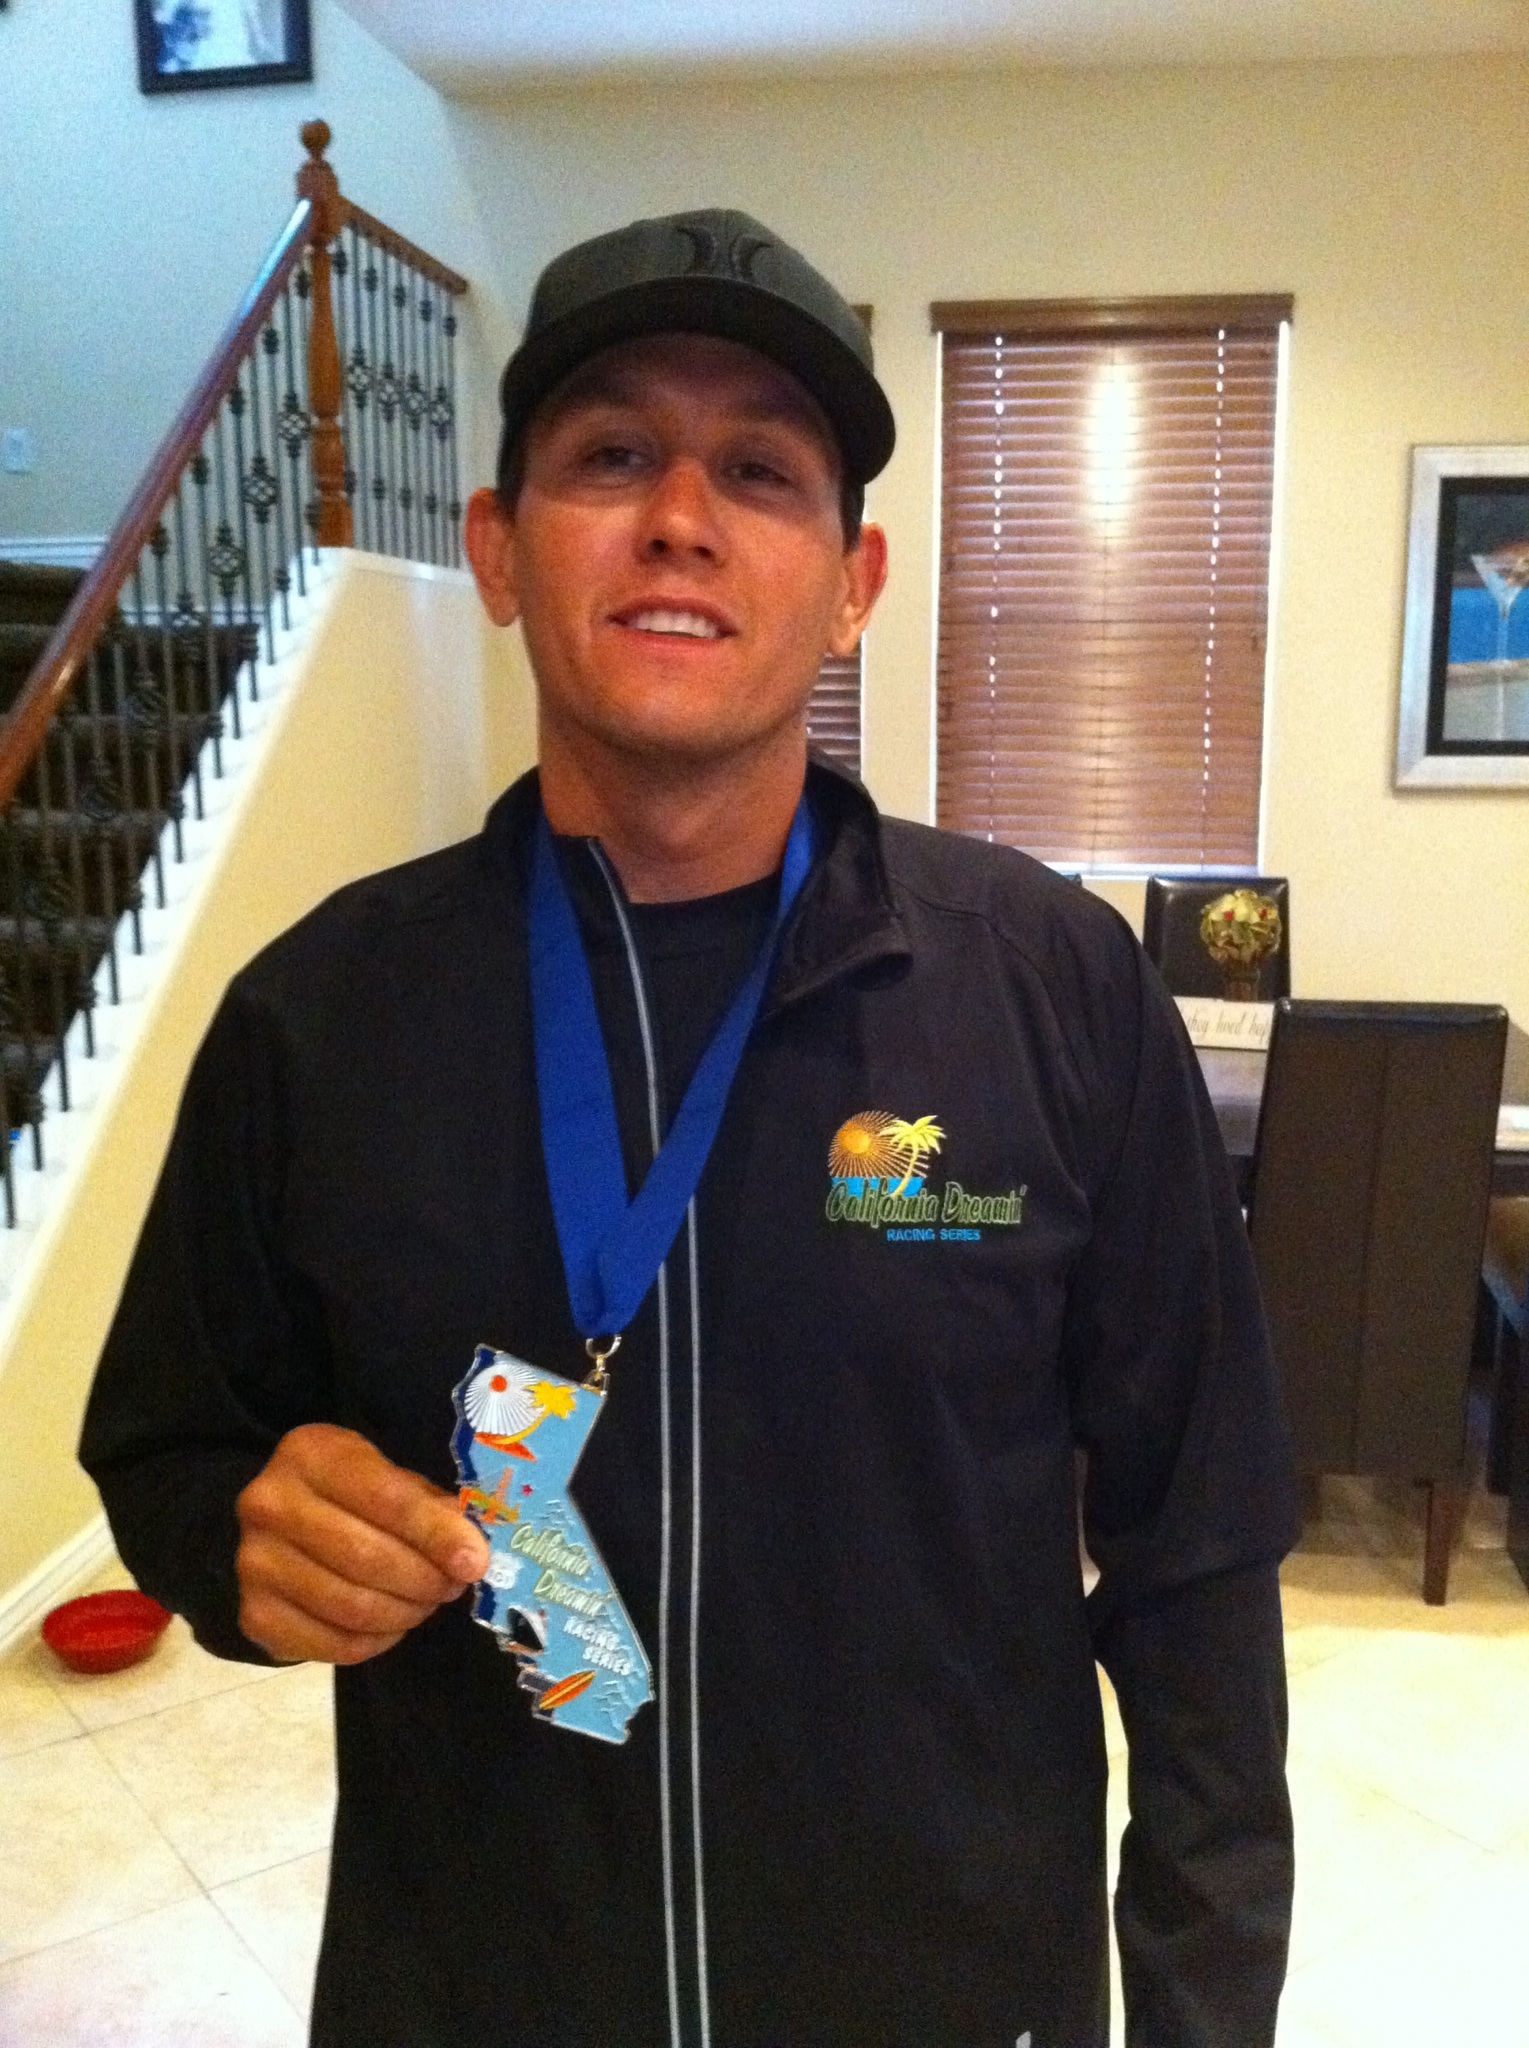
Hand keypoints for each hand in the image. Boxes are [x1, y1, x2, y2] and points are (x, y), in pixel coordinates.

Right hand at [236, 1424, 490, 1664]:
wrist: (276, 1527)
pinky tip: (392, 1624)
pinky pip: (333, 1644)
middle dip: (424, 1579)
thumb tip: (469, 1553)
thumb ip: (426, 1507)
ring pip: (351, 1607)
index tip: (475, 1561)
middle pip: (366, 1557)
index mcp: (310, 1453)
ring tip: (426, 1603)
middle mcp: (270, 1504)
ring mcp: (254, 1562)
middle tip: (453, 1586)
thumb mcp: (386, 1478)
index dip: (435, 1534)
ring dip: (405, 1613)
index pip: (385, 1498)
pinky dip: (377, 1642)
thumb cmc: (348, 1495)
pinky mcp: (255, 1615)